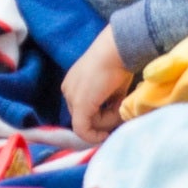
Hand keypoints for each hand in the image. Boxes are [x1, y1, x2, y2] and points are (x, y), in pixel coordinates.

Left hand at [62, 27, 135, 143]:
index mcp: (73, 83)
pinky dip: (94, 136)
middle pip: (83, 118)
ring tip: (119, 108)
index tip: (113, 119)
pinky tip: (105, 136)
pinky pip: (83, 129)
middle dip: (102, 121)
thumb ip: (108, 104)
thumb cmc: (118, 62)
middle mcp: (68, 90)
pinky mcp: (80, 105)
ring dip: (105, 122)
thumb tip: (114, 121)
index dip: (98, 117)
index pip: (82, 108)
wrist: (117, 50)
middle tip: (119, 112)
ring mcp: (72, 98)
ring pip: (86, 124)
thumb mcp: (113, 88)